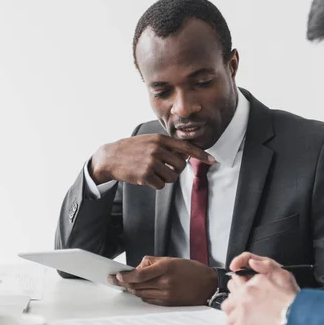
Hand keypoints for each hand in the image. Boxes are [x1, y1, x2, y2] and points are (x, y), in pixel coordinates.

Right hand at [90, 134, 214, 188]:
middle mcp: (157, 149)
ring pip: (172, 177)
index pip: (186, 147)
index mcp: (160, 139)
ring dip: (166, 179)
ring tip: (154, 173)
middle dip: (176, 170)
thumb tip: (185, 155)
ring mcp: (151, 162)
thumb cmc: (132, 149)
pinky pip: (161, 185)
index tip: (213, 160)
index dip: (201, 154)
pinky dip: (156, 184)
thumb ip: (166, 146)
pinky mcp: (145, 175)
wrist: (111, 157)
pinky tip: (146, 178)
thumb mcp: (149, 141)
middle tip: (166, 169)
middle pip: (181, 165)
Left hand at [108, 256, 216, 305]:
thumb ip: (152, 262)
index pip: (139, 274)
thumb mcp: (171, 259)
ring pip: (141, 293)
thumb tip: (137, 268)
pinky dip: (142, 294)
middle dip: (124, 283)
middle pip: (137, 285)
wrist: (207, 285)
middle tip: (116, 280)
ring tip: (127, 284)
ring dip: (132, 289)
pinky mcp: (167, 303)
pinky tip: (141, 290)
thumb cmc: (191, 270)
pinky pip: (148, 300)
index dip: (125, 276)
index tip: (118, 275)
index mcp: (165, 268)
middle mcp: (165, 283)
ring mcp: (166, 295)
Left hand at [221, 253, 299, 324]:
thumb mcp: (282, 274)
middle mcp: (243, 295)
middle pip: (228, 302)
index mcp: (251, 284)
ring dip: (237, 323)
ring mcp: (241, 311)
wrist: (299, 318)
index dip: (238, 292)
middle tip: (247, 314)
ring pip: (228, 318)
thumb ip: (265, 265)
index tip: (243, 299)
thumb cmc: (294, 301)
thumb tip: (252, 262)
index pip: (233, 283)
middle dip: (235, 309)